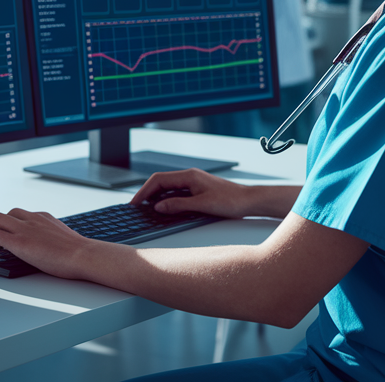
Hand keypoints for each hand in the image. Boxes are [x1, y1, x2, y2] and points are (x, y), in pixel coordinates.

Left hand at [0, 208, 93, 278]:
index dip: (9, 223)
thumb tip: (50, 249)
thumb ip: (52, 238)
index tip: (5, 231)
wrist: (82, 255)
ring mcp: (25, 229)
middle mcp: (33, 219)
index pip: (21, 214)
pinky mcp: (19, 242)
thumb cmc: (78, 253)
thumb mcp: (63, 239)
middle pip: (6, 214)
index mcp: (44, 218)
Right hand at [130, 169, 253, 218]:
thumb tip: (158, 207)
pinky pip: (177, 192)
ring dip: (156, 197)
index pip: (159, 180)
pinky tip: (164, 209)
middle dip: (147, 193)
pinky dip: (167, 199)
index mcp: (189, 176)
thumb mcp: (202, 205)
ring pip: (168, 187)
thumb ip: (178, 205)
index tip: (135, 202)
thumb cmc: (231, 201)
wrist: (249, 201)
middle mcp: (190, 176)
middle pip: (161, 182)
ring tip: (146, 209)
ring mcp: (194, 183)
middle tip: (136, 207)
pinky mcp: (198, 190)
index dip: (144, 191)